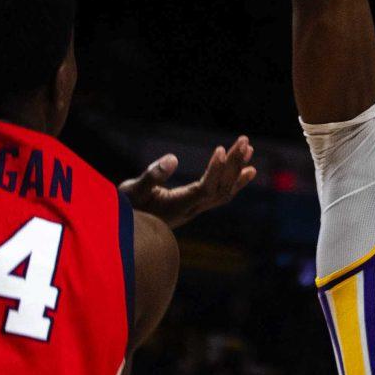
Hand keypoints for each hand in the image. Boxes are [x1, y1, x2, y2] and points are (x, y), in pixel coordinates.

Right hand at [121, 137, 257, 227]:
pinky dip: (235, 181)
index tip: (220, 149)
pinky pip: (221, 194)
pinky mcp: (195, 206)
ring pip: (224, 191)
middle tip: (244, 140)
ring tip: (248, 148)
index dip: (215, 171)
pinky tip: (247, 170)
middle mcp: (191, 209)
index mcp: (177, 206)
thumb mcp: (133, 191)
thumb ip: (152, 176)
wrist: (126, 234)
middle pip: (220, 188)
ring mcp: (195, 209)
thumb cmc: (126, 210)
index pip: (204, 189)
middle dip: (233, 163)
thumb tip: (172, 158)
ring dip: (237, 169)